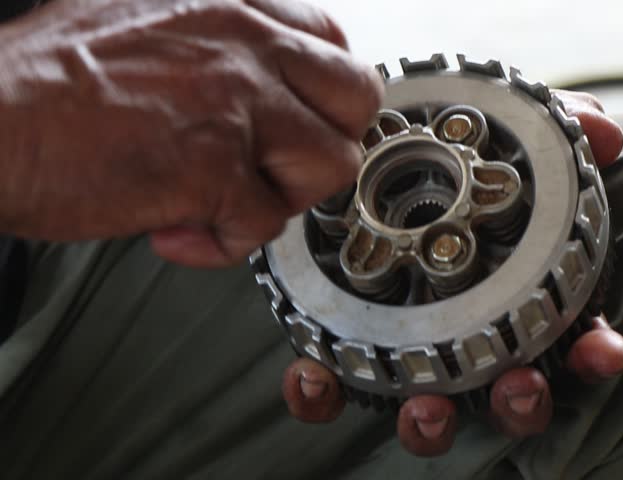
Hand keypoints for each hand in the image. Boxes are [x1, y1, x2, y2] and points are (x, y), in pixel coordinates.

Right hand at [0, 0, 382, 267]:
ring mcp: (238, 104)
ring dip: (281, 196)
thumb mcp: (145, 17)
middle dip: (322, 142)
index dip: (318, 95)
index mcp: (233, 5)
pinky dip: (222, 244)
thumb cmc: (49, 80)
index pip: (329, 41)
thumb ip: (213, 38)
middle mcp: (246, 44)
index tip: (295, 121)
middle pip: (355, 98)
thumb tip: (260, 75)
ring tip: (225, 200)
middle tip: (278, 165)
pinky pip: (264, 226)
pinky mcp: (216, 168)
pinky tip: (177, 230)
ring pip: (331, 164)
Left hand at [282, 91, 622, 455]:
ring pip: (432, 413)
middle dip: (521, 402)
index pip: (572, 337)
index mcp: (517, 296)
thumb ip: (557, 127)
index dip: (594, 352)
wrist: (359, 154)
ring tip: (426, 409)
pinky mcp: (342, 346)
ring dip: (434, 423)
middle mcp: (471, 336)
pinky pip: (334, 389)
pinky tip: (312, 375)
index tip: (605, 349)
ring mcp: (409, 351)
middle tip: (519, 384)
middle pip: (509, 393)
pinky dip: (324, 394)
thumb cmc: (442, 158)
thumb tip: (604, 136)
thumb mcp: (505, 134)